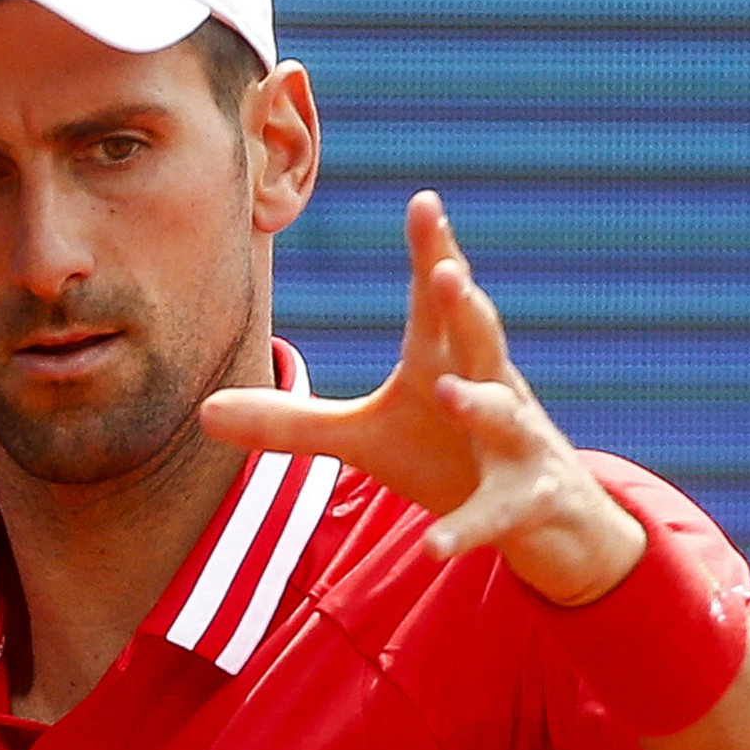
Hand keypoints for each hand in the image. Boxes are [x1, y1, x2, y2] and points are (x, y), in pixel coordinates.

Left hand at [198, 191, 645, 604]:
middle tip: (448, 271)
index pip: (438, 302)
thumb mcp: (365, 440)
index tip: (424, 201)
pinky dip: (467, 528)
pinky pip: (496, 514)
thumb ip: (292, 421)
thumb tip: (203, 412)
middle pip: (481, 339)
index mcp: (447, 363)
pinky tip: (432, 547)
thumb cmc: (447, 456)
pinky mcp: (528, 502)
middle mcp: (490, 389)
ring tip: (449, 393)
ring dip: (480, 404)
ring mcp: (517, 445)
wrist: (545, 517)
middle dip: (465, 306)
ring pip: (505, 417)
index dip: (434, 251)